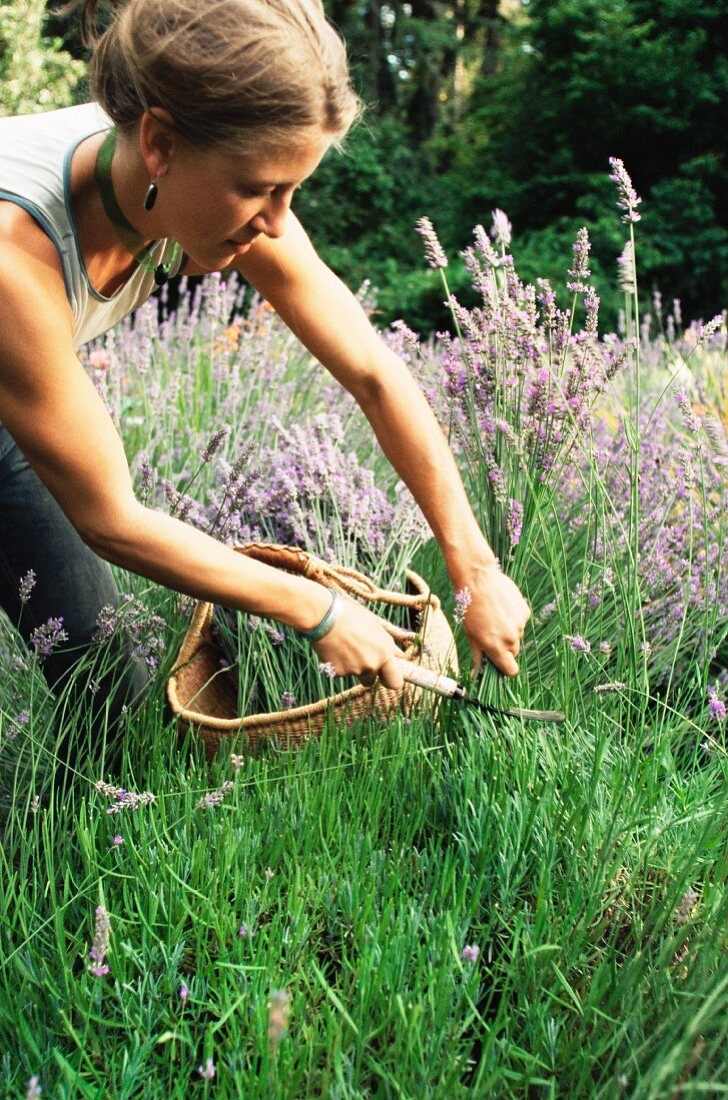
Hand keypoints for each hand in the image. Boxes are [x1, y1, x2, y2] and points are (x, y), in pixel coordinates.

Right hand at [311, 595, 404, 689]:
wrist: (325, 615)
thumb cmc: (351, 616)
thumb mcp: (375, 626)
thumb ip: (387, 644)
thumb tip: (399, 656)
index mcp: (384, 653)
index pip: (395, 682)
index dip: (391, 680)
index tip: (387, 677)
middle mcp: (372, 664)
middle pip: (372, 681)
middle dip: (369, 675)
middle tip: (361, 661)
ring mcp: (354, 670)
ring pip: (356, 675)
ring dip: (352, 667)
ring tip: (344, 647)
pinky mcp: (338, 672)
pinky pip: (341, 672)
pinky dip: (338, 664)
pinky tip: (334, 648)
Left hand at [458, 562, 530, 676]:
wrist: (477, 579)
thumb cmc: (469, 607)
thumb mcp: (470, 634)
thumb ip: (478, 656)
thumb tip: (477, 676)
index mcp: (495, 646)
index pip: (511, 670)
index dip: (506, 667)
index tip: (500, 661)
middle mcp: (510, 638)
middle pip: (513, 652)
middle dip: (505, 647)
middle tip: (491, 632)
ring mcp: (519, 624)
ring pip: (517, 635)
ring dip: (508, 630)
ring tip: (494, 615)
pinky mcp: (525, 611)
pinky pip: (521, 621)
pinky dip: (514, 617)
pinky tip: (501, 606)